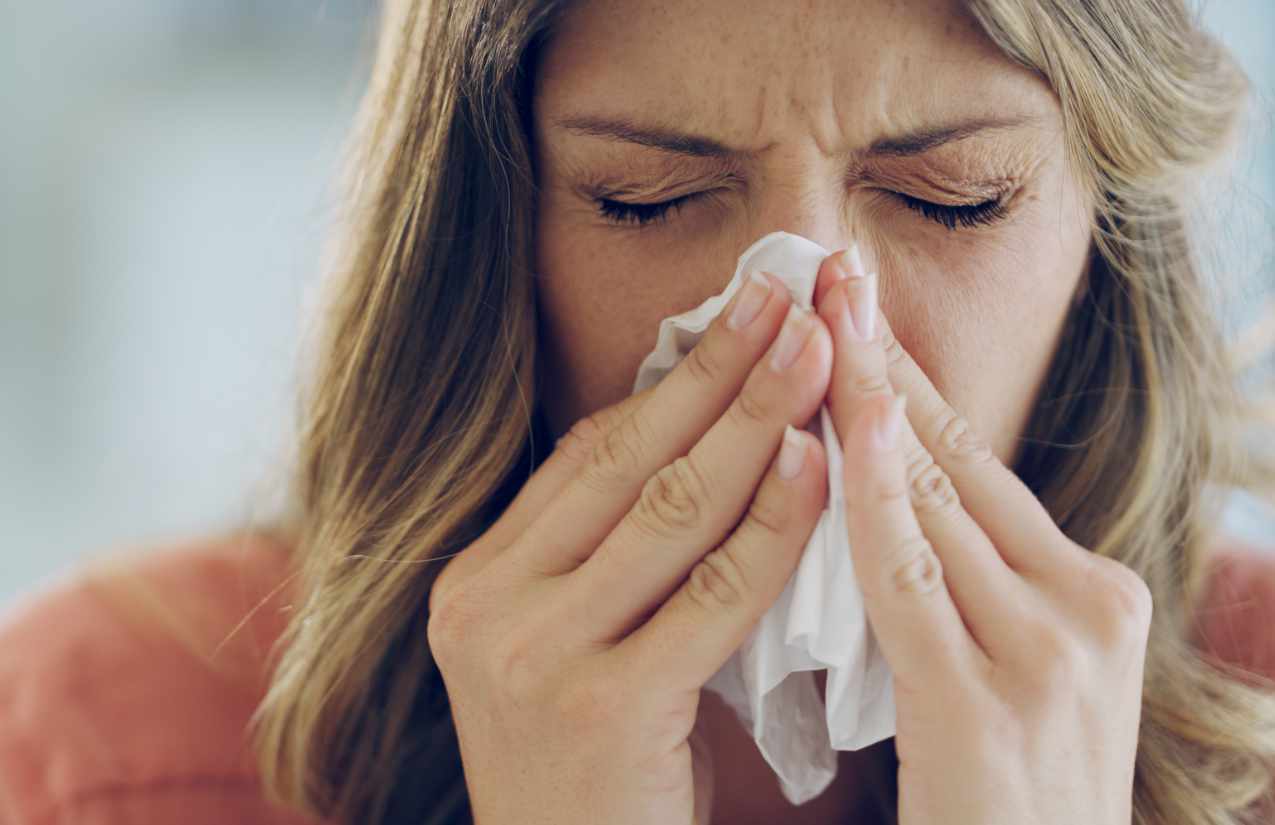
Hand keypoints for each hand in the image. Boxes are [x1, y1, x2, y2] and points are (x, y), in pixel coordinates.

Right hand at [427, 270, 834, 824]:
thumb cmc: (596, 772)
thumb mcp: (577, 648)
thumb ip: (615, 556)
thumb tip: (707, 439)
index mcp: (479, 578)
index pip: (588, 453)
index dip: (671, 378)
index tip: (739, 313)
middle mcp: (488, 604)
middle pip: (628, 460)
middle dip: (719, 369)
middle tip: (788, 295)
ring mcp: (533, 654)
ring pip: (670, 510)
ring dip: (755, 421)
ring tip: (819, 351)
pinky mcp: (600, 705)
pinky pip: (710, 594)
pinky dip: (770, 526)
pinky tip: (818, 466)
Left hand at [812, 247, 1151, 824]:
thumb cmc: (1002, 804)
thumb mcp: (1003, 671)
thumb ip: (959, 586)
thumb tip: (882, 491)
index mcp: (1091, 594)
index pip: (978, 462)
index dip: (910, 379)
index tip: (857, 306)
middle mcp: (1086, 607)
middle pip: (958, 457)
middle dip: (883, 358)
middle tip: (830, 271)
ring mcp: (1046, 653)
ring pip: (934, 498)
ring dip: (866, 397)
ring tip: (817, 311)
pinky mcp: (986, 706)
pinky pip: (907, 578)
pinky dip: (870, 494)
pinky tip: (837, 423)